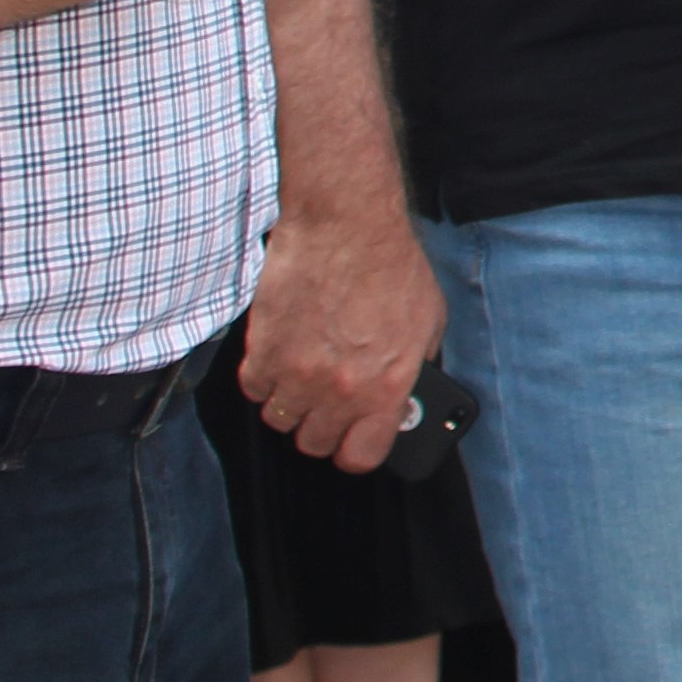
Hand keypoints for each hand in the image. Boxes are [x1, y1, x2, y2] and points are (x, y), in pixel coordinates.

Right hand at [240, 204, 446, 472]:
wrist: (347, 225)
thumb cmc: (392, 267)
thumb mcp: (427, 324)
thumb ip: (411, 368)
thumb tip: (402, 395)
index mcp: (385, 387)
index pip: (361, 456)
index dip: (357, 451)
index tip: (355, 441)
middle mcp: (338, 388)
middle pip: (314, 443)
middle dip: (323, 427)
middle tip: (330, 403)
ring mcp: (296, 372)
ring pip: (279, 420)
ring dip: (291, 404)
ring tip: (305, 375)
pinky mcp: (263, 349)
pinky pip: (254, 389)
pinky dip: (264, 379)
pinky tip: (283, 356)